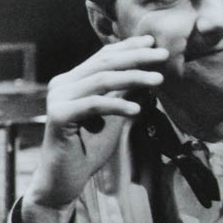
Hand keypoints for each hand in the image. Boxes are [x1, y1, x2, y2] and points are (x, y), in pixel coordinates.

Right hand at [21, 35, 167, 222]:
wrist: (65, 180)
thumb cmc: (89, 149)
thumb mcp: (113, 117)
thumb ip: (124, 94)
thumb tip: (149, 73)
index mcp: (73, 80)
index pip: (103, 57)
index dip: (129, 47)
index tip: (154, 42)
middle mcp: (62, 84)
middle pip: (104, 63)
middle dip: (137, 57)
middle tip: (163, 55)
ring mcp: (58, 98)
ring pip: (101, 80)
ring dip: (134, 77)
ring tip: (158, 80)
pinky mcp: (59, 116)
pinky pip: (94, 105)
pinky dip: (117, 105)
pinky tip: (137, 109)